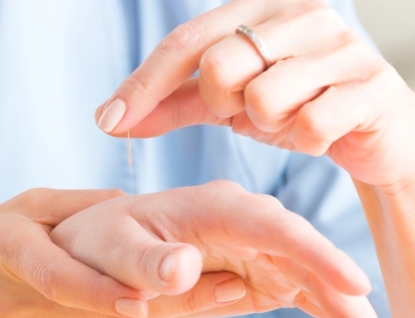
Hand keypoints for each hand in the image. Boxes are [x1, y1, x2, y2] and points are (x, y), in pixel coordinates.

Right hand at [0, 189, 246, 317]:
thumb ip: (71, 205)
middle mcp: (8, 308)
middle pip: (101, 316)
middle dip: (174, 302)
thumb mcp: (9, 212)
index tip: (177, 275)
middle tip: (232, 284)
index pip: (60, 276)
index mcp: (0, 254)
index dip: (116, 284)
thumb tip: (135, 202)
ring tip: (217, 305)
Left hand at [51, 181, 405, 317]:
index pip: (271, 226)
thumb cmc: (97, 245)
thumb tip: (184, 267)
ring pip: (319, 284)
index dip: (314, 253)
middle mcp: (247, 224)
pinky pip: (309, 299)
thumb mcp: (109, 251)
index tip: (353, 286)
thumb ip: (144, 262)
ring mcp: (260, 250)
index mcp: (212, 208)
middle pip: (310, 259)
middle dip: (351, 304)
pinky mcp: (263, 276)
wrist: (92, 254)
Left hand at [95, 0, 414, 191]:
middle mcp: (302, 14)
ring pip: (264, 97)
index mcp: (260, 6)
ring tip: (290, 117)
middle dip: (221, 103)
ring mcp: (342, 45)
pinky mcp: (373, 86)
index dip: (143, 84)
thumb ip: (168, 104)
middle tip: (246, 109)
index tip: (107, 122)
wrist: (369, 135)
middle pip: (220, 65)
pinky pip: (311, 123)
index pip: (186, 41)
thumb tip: (108, 120)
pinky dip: (306, 140)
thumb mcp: (223, 103)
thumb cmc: (291, 106)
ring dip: (267, 124)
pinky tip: (321, 133)